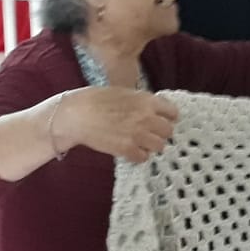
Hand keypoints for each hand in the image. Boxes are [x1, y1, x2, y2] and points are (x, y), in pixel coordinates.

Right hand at [56, 87, 178, 163]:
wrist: (77, 115)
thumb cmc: (95, 99)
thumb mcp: (123, 92)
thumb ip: (140, 101)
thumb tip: (152, 108)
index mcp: (146, 101)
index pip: (173, 112)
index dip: (168, 117)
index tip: (163, 121)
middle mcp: (147, 118)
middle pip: (169, 131)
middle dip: (161, 133)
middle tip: (150, 134)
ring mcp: (138, 135)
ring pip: (160, 146)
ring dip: (151, 146)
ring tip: (141, 144)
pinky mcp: (127, 149)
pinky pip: (143, 158)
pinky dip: (138, 156)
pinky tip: (130, 151)